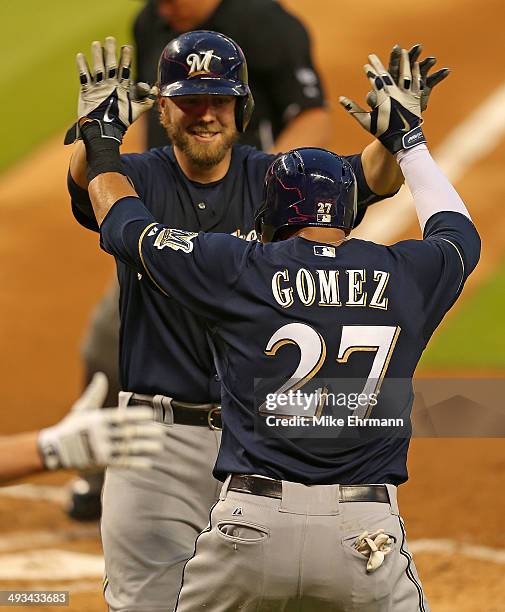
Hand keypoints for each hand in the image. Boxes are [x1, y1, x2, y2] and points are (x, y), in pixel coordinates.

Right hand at [37, 373, 164, 469]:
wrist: (54, 451)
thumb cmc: (71, 427)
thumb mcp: (82, 409)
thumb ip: (94, 393)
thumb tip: (101, 375)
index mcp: (98, 420)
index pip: (121, 417)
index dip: (137, 415)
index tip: (152, 414)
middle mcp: (100, 435)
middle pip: (127, 433)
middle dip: (146, 432)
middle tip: (163, 431)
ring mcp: (100, 450)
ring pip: (127, 449)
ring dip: (144, 448)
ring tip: (159, 446)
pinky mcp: (100, 463)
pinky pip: (121, 463)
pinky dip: (135, 463)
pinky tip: (148, 463)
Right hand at [64, 37, 157, 144]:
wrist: (104, 130)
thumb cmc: (121, 121)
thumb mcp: (136, 110)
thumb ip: (147, 100)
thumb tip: (157, 89)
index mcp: (122, 86)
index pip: (125, 69)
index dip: (126, 58)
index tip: (127, 47)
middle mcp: (111, 84)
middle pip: (111, 65)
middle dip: (111, 52)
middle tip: (111, 39)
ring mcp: (99, 86)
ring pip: (98, 68)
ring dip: (97, 56)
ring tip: (97, 44)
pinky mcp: (87, 91)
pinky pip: (84, 76)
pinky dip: (82, 67)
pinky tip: (81, 56)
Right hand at [340, 51, 425, 154]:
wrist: (404, 140)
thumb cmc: (383, 132)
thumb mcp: (367, 122)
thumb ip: (354, 109)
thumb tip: (340, 99)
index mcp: (383, 99)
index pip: (374, 81)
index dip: (369, 72)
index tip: (365, 65)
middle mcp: (395, 94)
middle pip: (387, 74)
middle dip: (378, 64)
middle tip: (373, 56)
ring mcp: (407, 95)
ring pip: (405, 74)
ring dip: (403, 61)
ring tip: (402, 51)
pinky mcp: (417, 98)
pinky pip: (417, 82)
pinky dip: (416, 72)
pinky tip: (415, 63)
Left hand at [367, 43, 449, 110]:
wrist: (397, 126)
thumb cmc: (383, 118)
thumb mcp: (375, 110)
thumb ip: (370, 102)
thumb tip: (362, 97)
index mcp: (390, 83)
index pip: (392, 68)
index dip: (395, 58)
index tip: (397, 47)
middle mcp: (402, 81)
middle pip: (407, 66)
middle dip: (412, 56)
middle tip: (418, 47)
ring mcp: (413, 85)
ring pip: (420, 71)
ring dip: (427, 64)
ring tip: (433, 59)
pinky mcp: (423, 91)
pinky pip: (432, 82)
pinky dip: (439, 76)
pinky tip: (446, 71)